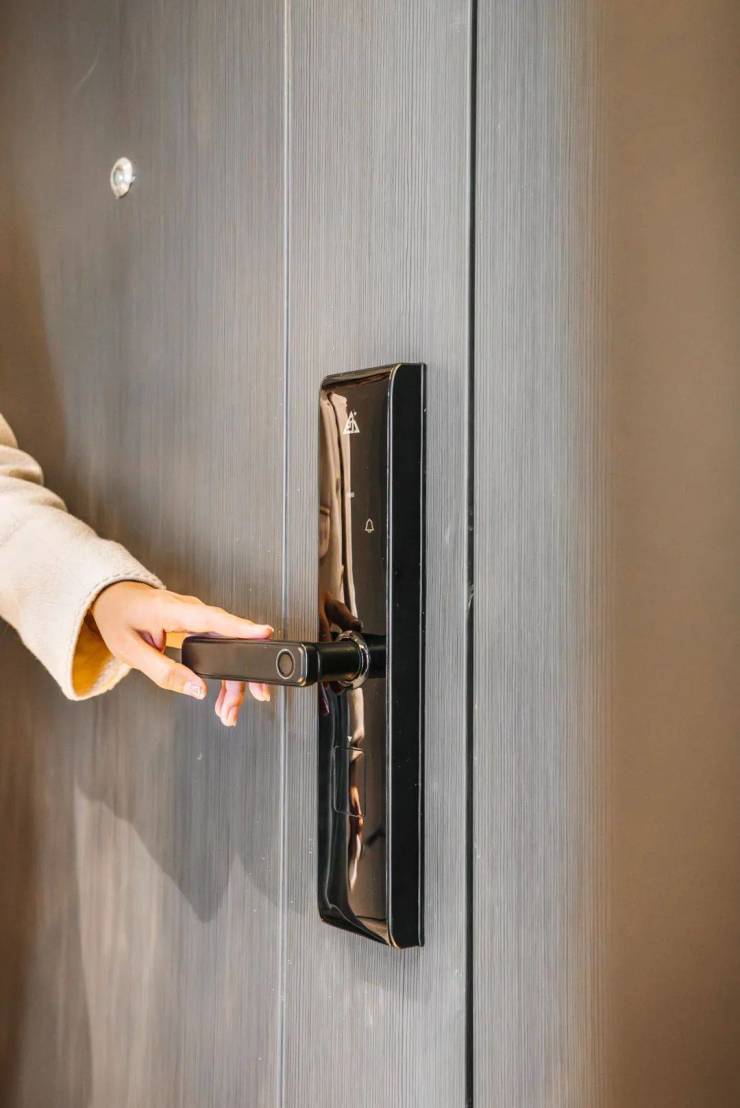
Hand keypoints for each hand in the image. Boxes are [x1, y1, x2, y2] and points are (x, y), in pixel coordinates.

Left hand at [91, 582, 273, 726]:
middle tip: (248, 702)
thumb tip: (197, 689)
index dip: (241, 628)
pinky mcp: (201, 625)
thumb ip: (163, 672)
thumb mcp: (130, 651)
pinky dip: (226, 673)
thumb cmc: (119, 618)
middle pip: (229, 642)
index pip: (213, 619)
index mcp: (171, 610)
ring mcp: (198, 617)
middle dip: (242, 675)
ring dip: (233, 682)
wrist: (114, 597)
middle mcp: (191, 610)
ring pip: (228, 649)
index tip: (265, 634)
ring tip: (228, 712)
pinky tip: (223, 696)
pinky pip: (221, 648)